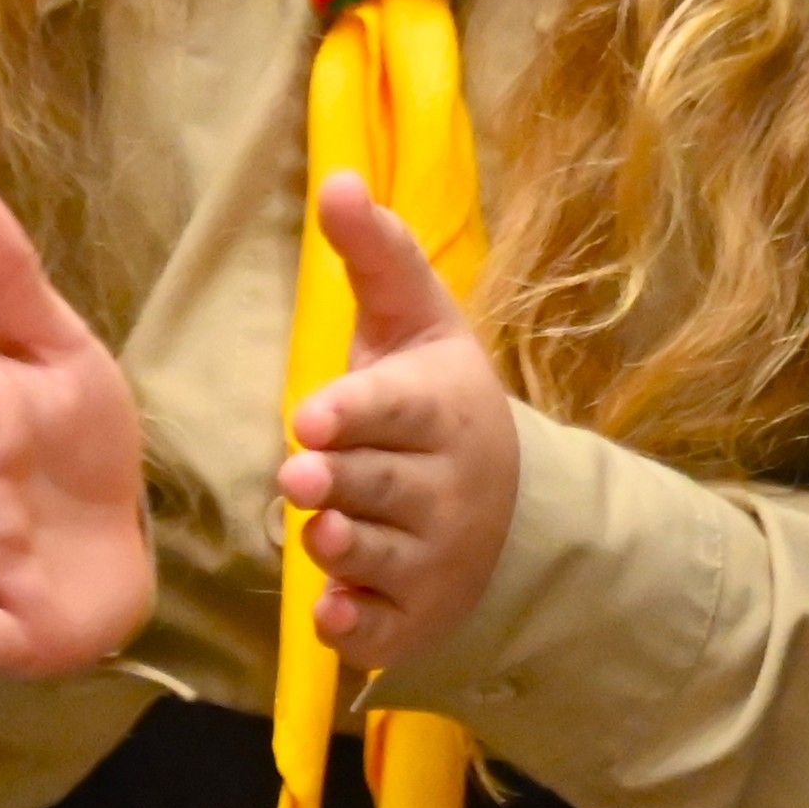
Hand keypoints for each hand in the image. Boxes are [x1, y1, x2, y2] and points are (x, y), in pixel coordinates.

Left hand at [277, 169, 517, 668]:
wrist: (508, 507)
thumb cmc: (434, 399)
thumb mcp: (415, 321)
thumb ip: (374, 254)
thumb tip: (335, 177)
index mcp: (443, 408)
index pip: (397, 410)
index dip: (355, 414)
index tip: (312, 417)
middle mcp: (446, 488)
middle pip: (379, 486)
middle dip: (339, 482)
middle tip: (300, 477)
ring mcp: (433, 560)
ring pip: (374, 556)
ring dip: (340, 548)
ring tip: (319, 530)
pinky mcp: (412, 619)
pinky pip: (375, 630)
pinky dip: (353, 625)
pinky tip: (335, 611)